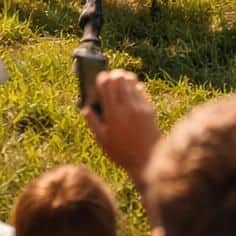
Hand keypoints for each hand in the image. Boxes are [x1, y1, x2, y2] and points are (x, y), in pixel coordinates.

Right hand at [82, 68, 160, 184]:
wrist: (147, 160)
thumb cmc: (121, 152)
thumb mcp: (102, 140)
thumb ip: (93, 122)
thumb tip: (85, 108)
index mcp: (112, 113)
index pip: (106, 85)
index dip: (102, 78)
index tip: (99, 78)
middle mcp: (126, 107)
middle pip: (119, 79)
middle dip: (113, 75)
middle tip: (110, 77)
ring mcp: (140, 107)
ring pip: (131, 82)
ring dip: (125, 78)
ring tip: (120, 80)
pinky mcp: (150, 109)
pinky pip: (141, 90)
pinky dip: (135, 86)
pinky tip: (132, 89)